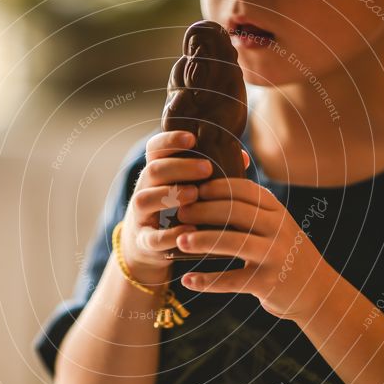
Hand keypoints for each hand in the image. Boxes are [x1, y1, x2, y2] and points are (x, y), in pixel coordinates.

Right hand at [120, 131, 249, 283]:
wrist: (148, 245)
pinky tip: (191, 228)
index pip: (155, 149)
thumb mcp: (188, 188)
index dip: (170, 140)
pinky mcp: (143, 241)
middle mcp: (144, 190)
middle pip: (153, 170)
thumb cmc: (177, 209)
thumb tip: (242, 157)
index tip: (192, 138)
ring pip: (144, 200)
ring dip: (168, 196)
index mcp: (156, 173)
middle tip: (206, 168)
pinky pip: (152, 237)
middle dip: (180, 167)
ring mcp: (140, 216)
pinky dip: (170, 234)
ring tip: (194, 194)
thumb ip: (210, 174)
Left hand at [174, 178, 333, 321]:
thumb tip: (211, 187)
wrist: (316, 290)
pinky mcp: (267, 282)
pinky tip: (188, 281)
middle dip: (203, 210)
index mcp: (277, 211)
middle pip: (234, 212)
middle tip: (180, 212)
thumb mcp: (276, 225)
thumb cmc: (284, 252)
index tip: (193, 189)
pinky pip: (232, 280)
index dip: (216, 187)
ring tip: (180, 240)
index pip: (244, 190)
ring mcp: (274, 256)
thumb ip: (252, 209)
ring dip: (202, 240)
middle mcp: (278, 229)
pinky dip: (208, 281)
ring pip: (232, 242)